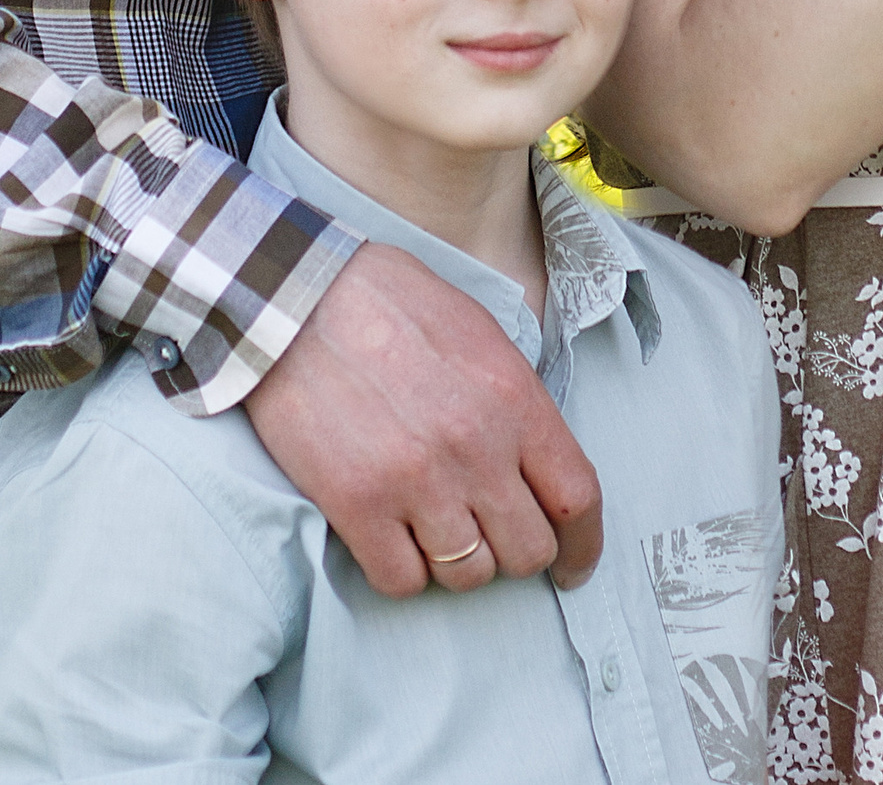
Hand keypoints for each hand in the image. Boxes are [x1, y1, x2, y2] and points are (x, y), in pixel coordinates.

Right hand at [242, 242, 602, 595]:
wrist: (299, 300)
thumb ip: (516, 404)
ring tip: (438, 529)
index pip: (576, 497)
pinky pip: (402, 582)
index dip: (583, 545)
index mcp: (514, 399)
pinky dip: (404, 571)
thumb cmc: (392, 307)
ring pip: (469, 576)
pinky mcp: (357, 506)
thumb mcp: (481, 336)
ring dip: (459, 564)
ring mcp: (417, 482)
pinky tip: (395, 538)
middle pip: (528, 550)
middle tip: (492, 535)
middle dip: (517, 552)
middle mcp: (476, 448)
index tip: (573, 565)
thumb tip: (538, 466)